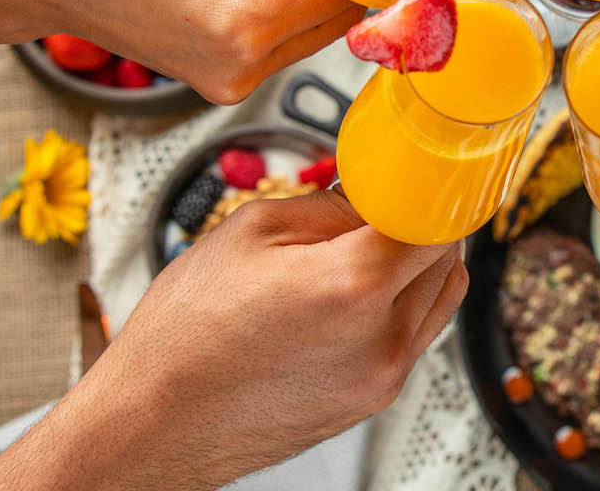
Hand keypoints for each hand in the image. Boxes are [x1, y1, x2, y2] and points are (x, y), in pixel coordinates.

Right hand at [0, 190, 466, 490]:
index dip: (429, 189)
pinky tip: (352, 296)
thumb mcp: (250, 230)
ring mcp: (383, 377)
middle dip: (420, 221)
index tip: (417, 176)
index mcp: (353, 285)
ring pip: (439, 296)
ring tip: (362, 251)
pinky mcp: (374, 400)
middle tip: (379, 207)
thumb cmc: (183, 337)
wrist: (151, 424)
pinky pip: (415, 334)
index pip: (435, 219)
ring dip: (418, 263)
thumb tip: (373, 195)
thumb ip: (330, 205)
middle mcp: (381, 338)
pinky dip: (401, 304)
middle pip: (447, 257)